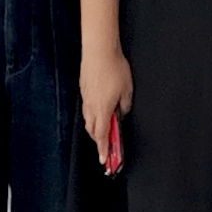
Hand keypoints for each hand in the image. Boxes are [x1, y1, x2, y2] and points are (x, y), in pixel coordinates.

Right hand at [81, 45, 132, 168]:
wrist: (99, 51)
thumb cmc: (114, 69)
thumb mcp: (127, 90)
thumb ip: (125, 105)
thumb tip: (122, 112)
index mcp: (103, 109)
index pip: (102, 135)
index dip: (103, 149)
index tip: (104, 159)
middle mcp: (91, 106)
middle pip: (92, 130)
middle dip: (98, 140)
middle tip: (106, 144)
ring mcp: (86, 98)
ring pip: (88, 119)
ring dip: (95, 127)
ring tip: (104, 128)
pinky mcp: (84, 89)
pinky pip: (87, 107)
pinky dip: (92, 114)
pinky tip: (99, 110)